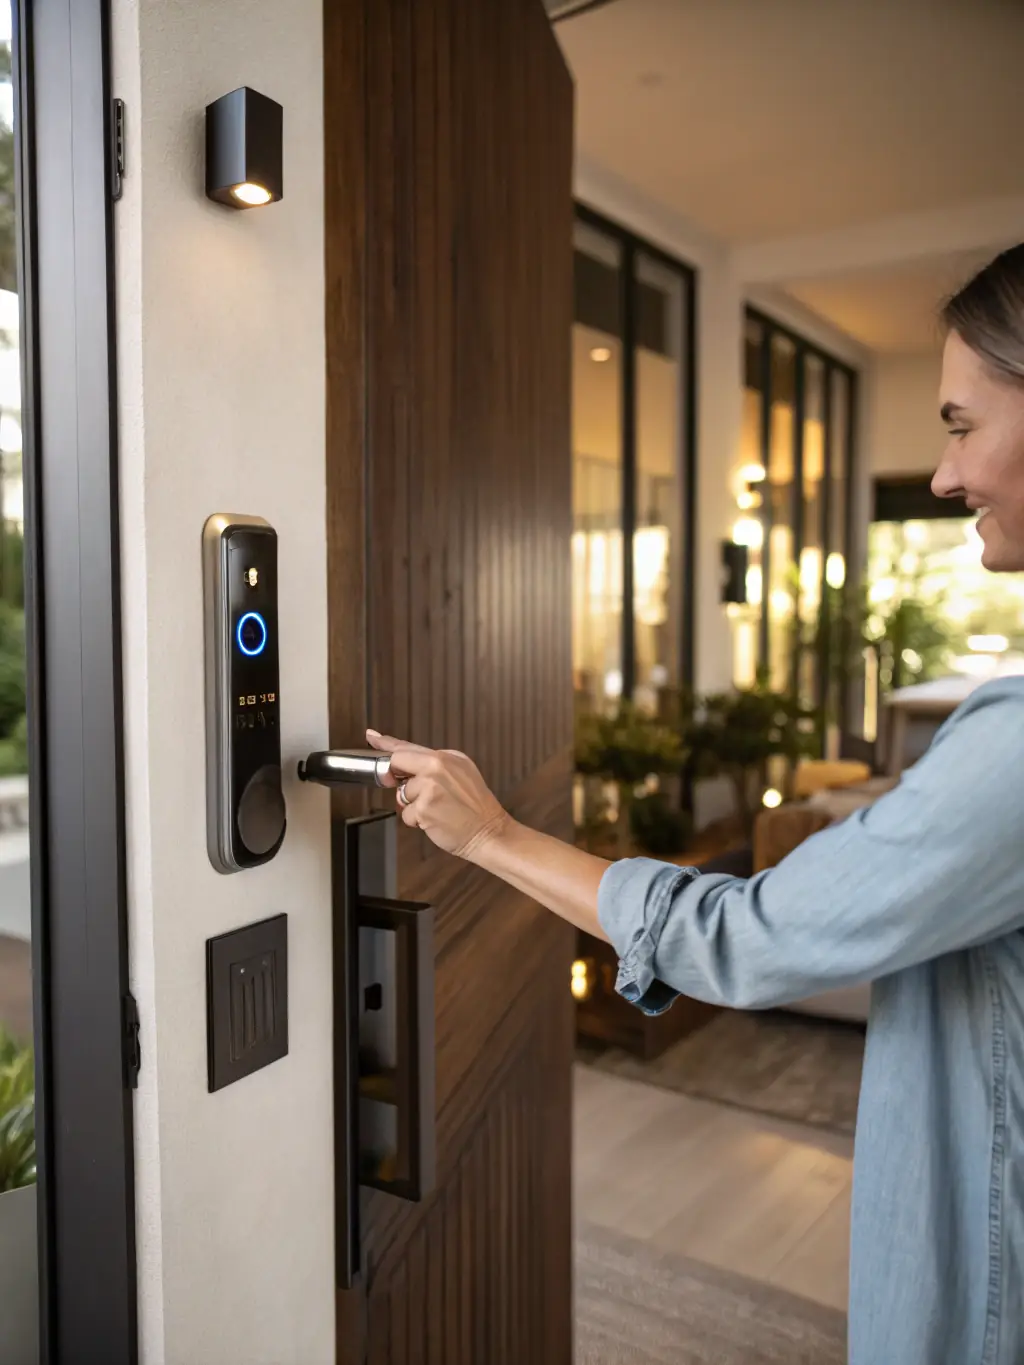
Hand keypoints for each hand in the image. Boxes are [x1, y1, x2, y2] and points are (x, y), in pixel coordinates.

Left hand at [365, 729, 510, 859]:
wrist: (489, 832)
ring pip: (402, 794)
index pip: (409, 747)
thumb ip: (433, 766)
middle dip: (397, 778)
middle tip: (416, 792)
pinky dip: (417, 821)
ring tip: (438, 810)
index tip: (372, 737)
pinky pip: (406, 814)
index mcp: (447, 757)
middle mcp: (438, 767)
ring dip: (413, 806)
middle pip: (398, 763)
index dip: (386, 743)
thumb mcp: (461, 774)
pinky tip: (436, 820)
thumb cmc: (475, 808)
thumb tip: (404, 766)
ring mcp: (430, 787)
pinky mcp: (424, 808)